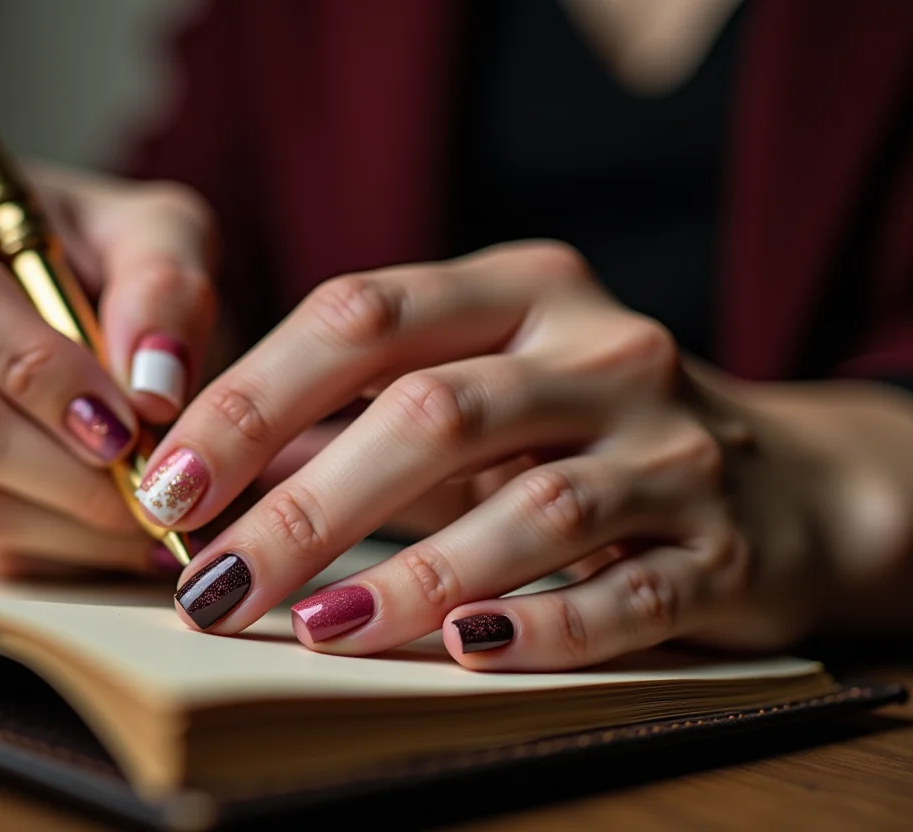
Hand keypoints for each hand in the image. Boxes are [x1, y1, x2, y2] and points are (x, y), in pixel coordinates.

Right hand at [0, 159, 216, 577]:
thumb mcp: (163, 235)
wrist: (96, 308)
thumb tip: (152, 390)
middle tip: (157, 488)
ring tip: (151, 513)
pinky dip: (49, 553)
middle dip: (67, 468)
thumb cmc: (119, 259)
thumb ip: (165, 289)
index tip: (125, 419)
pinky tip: (111, 532)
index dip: (32, 367)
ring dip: (70, 523)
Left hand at [136, 241, 912, 667]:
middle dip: (307, 506)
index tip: (166, 485)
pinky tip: (463, 651)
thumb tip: (211, 469)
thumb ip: (361, 412)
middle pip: (432, 412)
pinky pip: (624, 596)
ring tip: (314, 629)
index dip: (251, 399)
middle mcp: (601, 349)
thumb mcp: (481, 386)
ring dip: (411, 575)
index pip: (362, 316)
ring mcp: (671, 448)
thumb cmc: (583, 428)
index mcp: (522, 288)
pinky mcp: (720, 550)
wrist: (781, 476)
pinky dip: (539, 627)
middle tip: (211, 584)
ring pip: (530, 508)